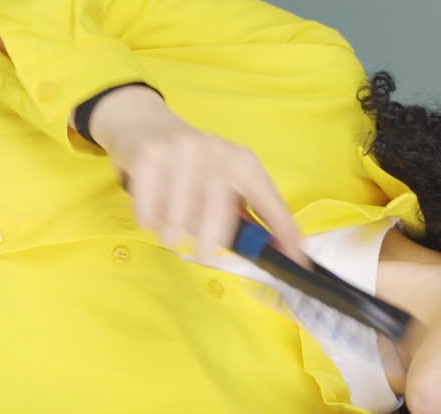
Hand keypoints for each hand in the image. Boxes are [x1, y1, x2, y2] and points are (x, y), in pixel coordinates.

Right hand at [86, 86, 312, 270]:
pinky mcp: (150, 155)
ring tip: (170, 230)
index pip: (271, 202)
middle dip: (210, 243)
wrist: (142, 122)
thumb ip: (245, 213)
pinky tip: (151, 215)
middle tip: (202, 256)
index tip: (297, 264)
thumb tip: (273, 252)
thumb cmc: (191, 163)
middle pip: (219, 214)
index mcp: (244, 162)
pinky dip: (150, 221)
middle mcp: (217, 152)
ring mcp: (182, 151)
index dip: (286, 234)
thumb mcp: (223, 180)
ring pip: (180, 216)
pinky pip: (150, 210)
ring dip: (173, 233)